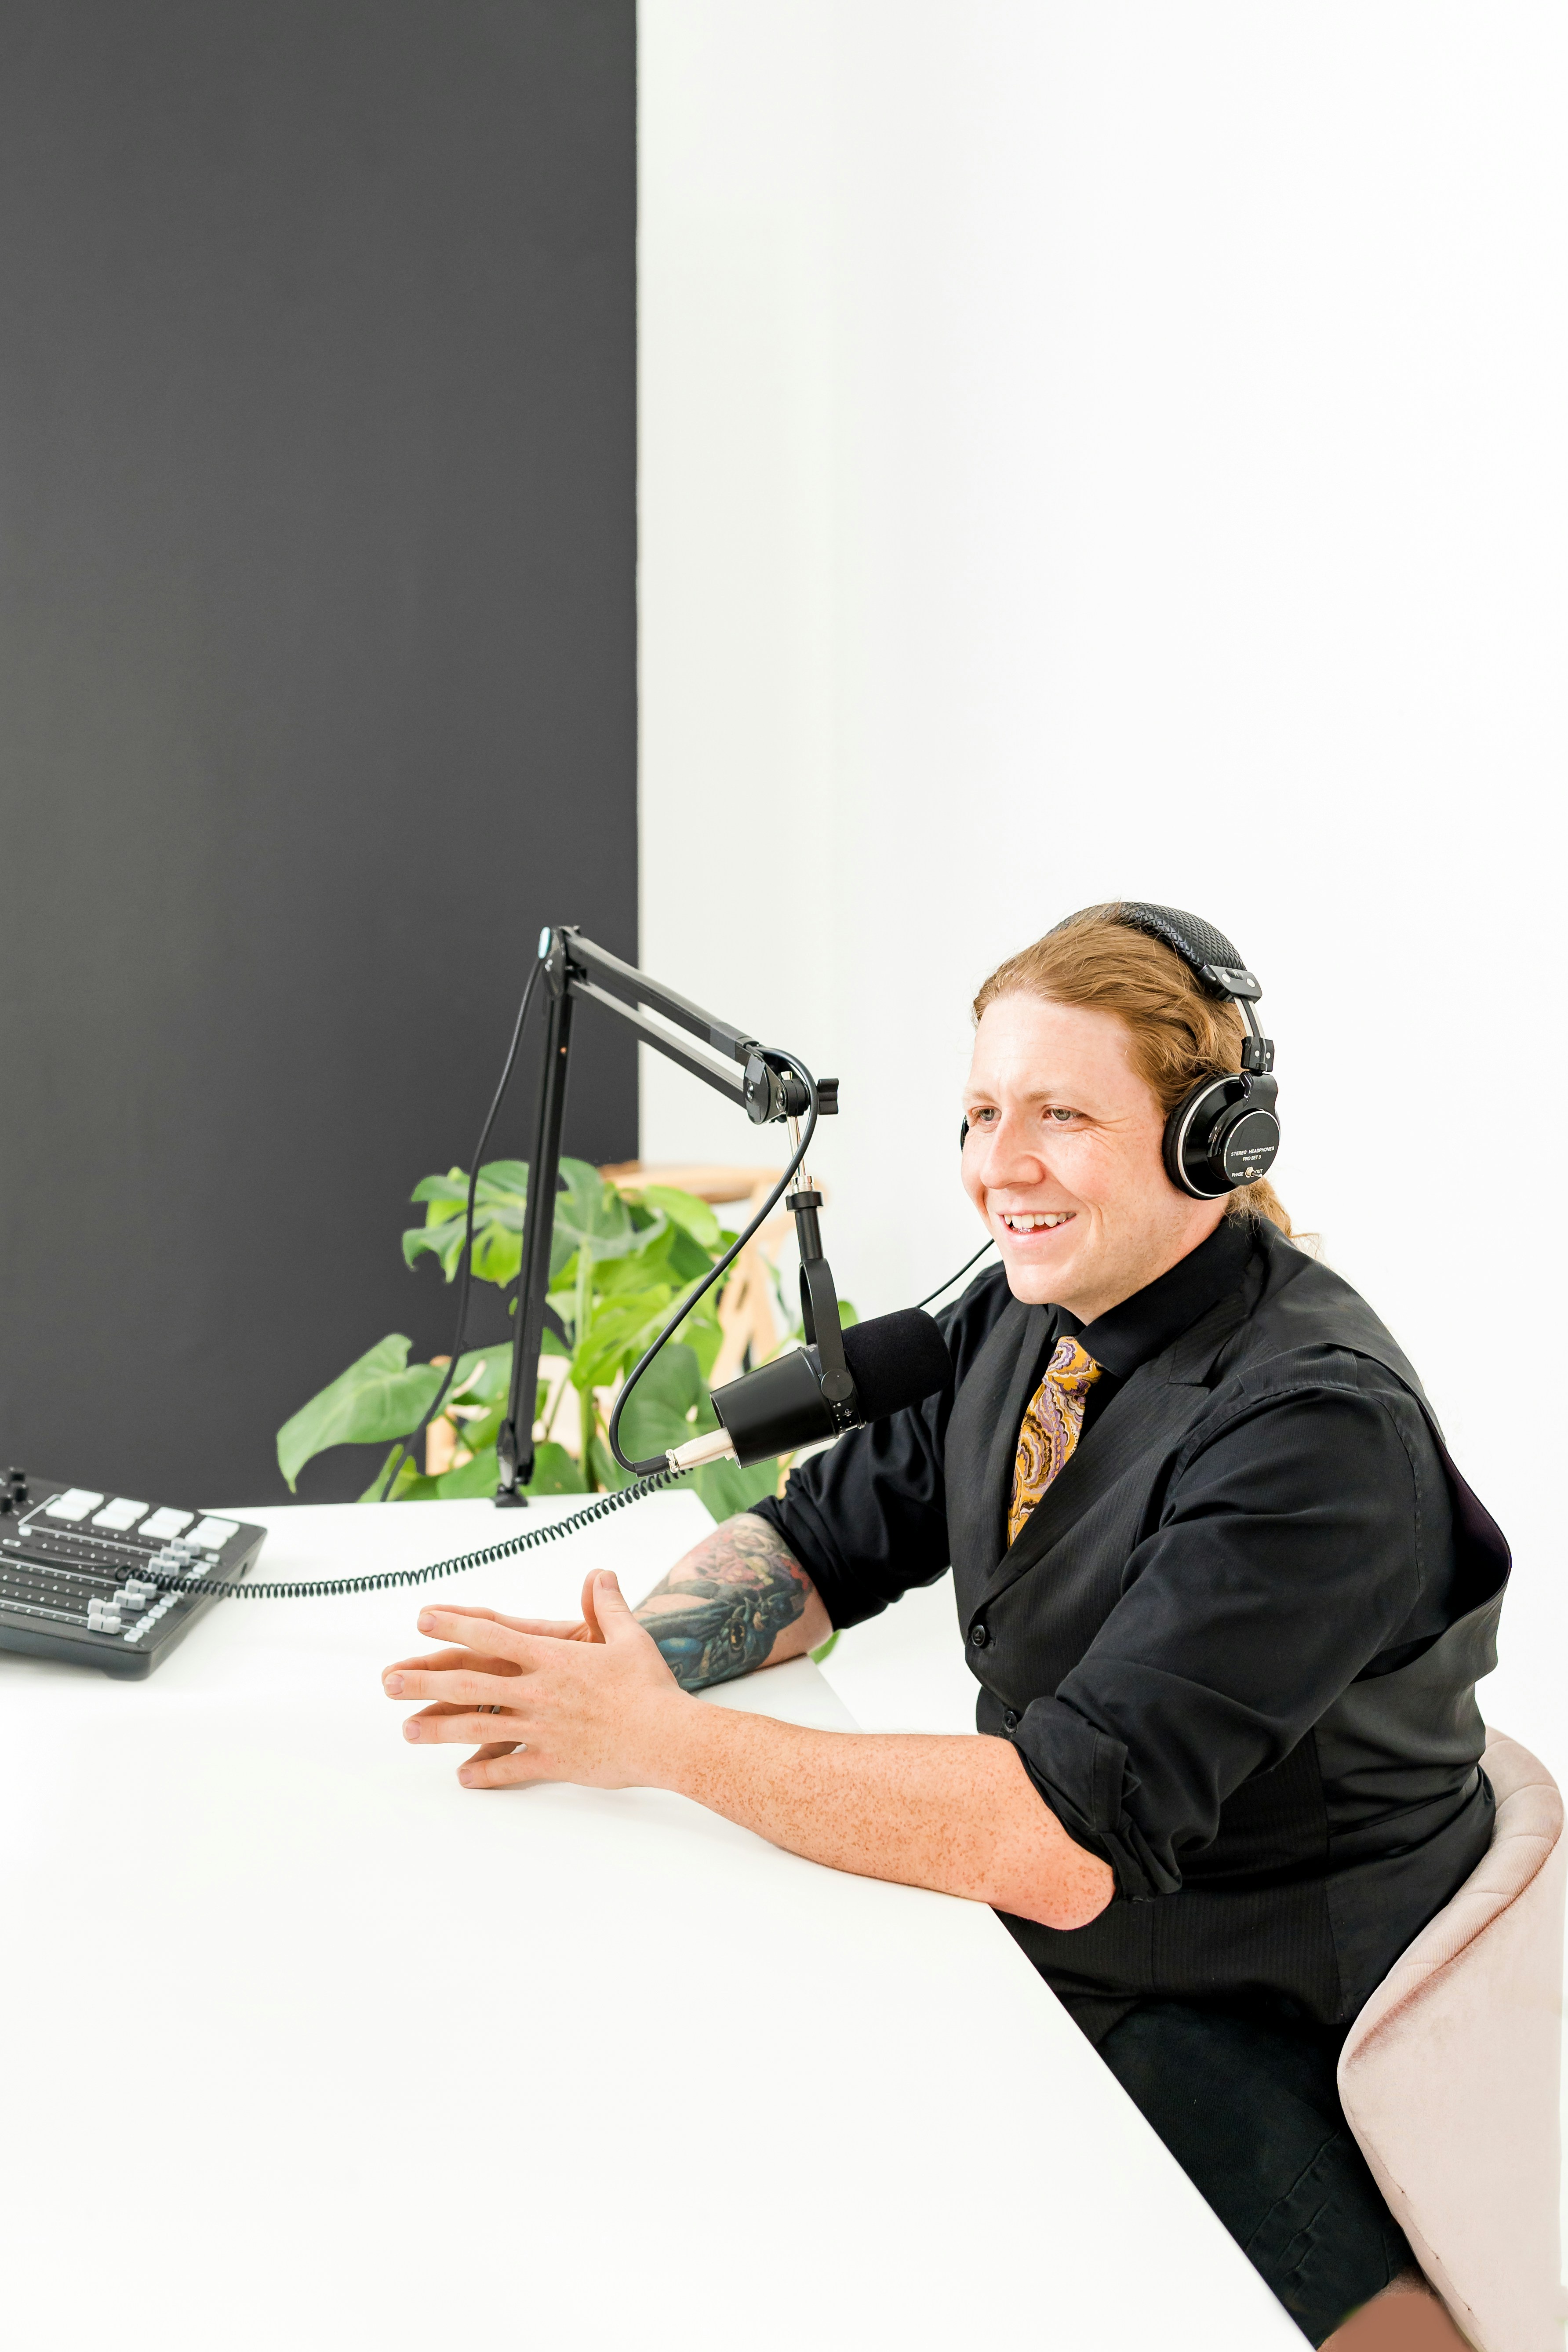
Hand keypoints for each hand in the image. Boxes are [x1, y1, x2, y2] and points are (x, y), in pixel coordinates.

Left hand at [381, 1570, 691, 1789]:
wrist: (667, 1738)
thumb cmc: (649, 1687)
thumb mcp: (628, 1637)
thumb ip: (607, 1604)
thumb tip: (600, 1574)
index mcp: (552, 1657)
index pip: (491, 1636)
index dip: (454, 1626)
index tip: (423, 1619)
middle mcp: (538, 1692)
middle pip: (469, 1684)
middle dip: (425, 1681)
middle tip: (388, 1682)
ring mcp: (541, 1728)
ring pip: (477, 1728)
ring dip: (438, 1729)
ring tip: (406, 1730)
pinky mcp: (551, 1760)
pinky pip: (509, 1768)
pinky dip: (484, 1774)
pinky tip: (461, 1778)